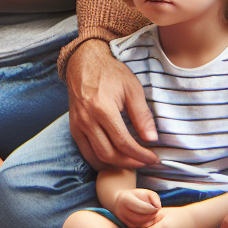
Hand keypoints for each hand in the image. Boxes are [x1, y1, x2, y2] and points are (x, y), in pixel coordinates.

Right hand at [66, 39, 157, 168]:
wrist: (83, 63)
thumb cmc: (110, 73)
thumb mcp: (132, 89)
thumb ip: (142, 115)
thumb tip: (152, 139)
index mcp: (103, 109)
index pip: (124, 143)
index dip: (141, 155)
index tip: (154, 159)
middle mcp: (87, 120)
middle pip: (109, 154)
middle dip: (130, 163)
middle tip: (145, 162)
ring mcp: (77, 125)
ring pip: (95, 157)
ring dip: (115, 165)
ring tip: (131, 162)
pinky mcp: (73, 127)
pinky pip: (85, 151)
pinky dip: (100, 160)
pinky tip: (114, 157)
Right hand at [113, 187, 161, 227]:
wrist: (122, 201)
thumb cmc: (137, 196)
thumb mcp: (146, 192)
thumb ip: (154, 197)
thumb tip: (158, 207)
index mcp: (126, 199)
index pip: (140, 207)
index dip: (151, 208)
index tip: (156, 207)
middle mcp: (122, 210)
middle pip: (140, 218)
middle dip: (150, 216)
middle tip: (155, 212)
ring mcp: (124, 219)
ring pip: (140, 224)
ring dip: (149, 221)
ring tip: (152, 215)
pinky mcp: (128, 226)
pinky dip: (146, 225)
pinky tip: (148, 219)